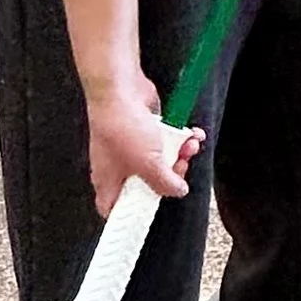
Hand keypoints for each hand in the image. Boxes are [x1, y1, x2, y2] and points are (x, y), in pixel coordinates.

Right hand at [82, 74, 200, 219]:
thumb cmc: (122, 126)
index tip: (150, 210)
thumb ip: (165, 184)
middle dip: (168, 176)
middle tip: (178, 168)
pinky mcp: (143, 128)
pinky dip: (180, 137)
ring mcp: (130, 146)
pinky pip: (165, 139)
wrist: (120, 87)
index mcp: (109, 180)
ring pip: (159, 160)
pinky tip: (191, 134)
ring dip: (180, 154)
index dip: (130, 214)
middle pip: (146, 184)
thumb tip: (178, 191)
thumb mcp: (149, 165)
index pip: (113, 207)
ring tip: (189, 145)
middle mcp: (118, 165)